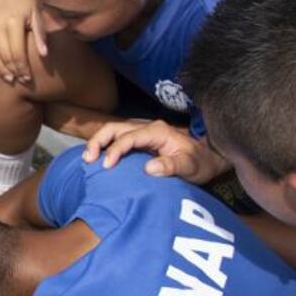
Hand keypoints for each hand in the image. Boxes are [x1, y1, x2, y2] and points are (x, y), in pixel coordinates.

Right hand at [0, 0, 47, 83]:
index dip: (22, 68)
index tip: (27, 77)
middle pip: (3, 55)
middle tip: (19, 79)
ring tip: (8, 77)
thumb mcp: (38, 12)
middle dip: (12, 70)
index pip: (16, 53)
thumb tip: (44, 54)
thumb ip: (40, 33)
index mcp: (12, 20)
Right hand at [82, 119, 229, 184]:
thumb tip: (149, 168)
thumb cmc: (200, 162)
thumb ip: (171, 167)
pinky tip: (97, 158)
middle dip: (99, 141)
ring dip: (98, 142)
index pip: (129, 137)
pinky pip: (117, 138)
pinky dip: (105, 145)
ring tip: (88, 159)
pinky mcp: (140, 140)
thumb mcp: (190, 167)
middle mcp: (147, 128)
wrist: (208, 157)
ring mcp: (142, 132)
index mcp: (157, 131)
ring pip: (113, 131)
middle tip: (88, 159)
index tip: (106, 166)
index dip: (115, 150)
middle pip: (115, 128)